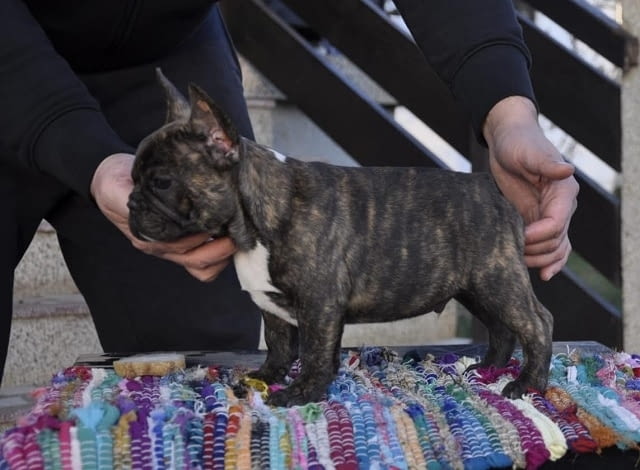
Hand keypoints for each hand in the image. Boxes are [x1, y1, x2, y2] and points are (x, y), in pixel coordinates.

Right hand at [90, 153, 235, 280]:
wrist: (109, 177)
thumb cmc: (115, 182)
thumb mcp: (117, 188)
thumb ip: (130, 200)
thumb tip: (145, 206)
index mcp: (148, 236)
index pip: (180, 248)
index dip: (201, 238)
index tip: (217, 221)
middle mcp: (162, 247)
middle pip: (197, 262)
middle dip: (221, 250)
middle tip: (236, 231)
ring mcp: (173, 247)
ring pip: (203, 267)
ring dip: (222, 256)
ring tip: (235, 235)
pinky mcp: (183, 241)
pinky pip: (204, 261)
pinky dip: (220, 253)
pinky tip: (228, 234)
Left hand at [483, 96, 578, 280]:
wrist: (508, 141)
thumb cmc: (518, 143)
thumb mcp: (527, 151)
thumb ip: (545, 163)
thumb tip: (567, 170)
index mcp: (563, 191)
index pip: (557, 223)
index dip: (538, 235)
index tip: (518, 236)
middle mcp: (562, 206)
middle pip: (556, 241)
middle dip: (535, 250)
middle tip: (510, 250)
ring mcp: (551, 215)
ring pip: (555, 248)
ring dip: (539, 259)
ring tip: (517, 263)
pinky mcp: (538, 220)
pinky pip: (550, 245)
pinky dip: (548, 261)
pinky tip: (542, 274)